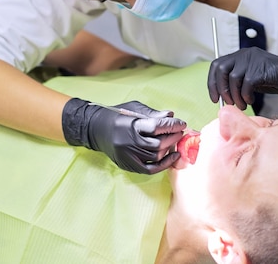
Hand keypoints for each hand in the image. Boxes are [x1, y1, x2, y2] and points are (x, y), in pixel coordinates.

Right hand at [62, 99, 186, 173]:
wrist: (95, 129)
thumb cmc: (117, 116)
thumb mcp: (134, 108)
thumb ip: (153, 113)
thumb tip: (172, 115)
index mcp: (130, 125)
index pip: (156, 126)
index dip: (172, 125)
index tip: (182, 123)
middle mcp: (129, 142)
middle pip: (158, 144)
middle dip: (173, 137)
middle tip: (180, 131)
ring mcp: (128, 156)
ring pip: (156, 156)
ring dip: (170, 148)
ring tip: (175, 140)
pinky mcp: (128, 165)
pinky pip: (150, 169)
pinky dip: (164, 164)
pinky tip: (173, 156)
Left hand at [207, 47, 277, 109]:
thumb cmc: (276, 80)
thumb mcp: (252, 79)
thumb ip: (237, 82)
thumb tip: (222, 96)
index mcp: (241, 56)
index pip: (217, 65)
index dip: (212, 82)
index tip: (215, 98)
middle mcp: (246, 54)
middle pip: (221, 69)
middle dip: (221, 89)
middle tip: (229, 103)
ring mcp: (254, 59)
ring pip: (233, 78)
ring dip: (235, 96)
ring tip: (243, 105)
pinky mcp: (263, 68)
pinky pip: (247, 83)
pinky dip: (246, 95)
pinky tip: (251, 100)